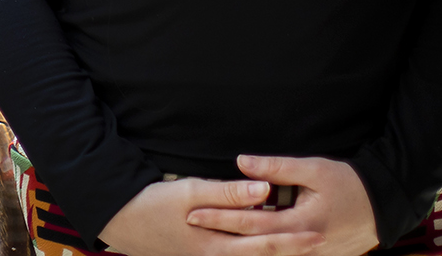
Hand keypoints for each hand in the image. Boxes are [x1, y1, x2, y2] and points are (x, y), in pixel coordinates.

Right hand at [99, 177, 320, 255]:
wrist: (121, 221)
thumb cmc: (154, 203)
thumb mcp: (191, 192)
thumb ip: (228, 193)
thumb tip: (263, 191)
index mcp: (217, 246)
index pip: (264, 246)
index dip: (292, 240)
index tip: (318, 233)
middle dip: (291, 249)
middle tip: (320, 242)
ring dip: (273, 251)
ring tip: (300, 246)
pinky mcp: (200, 253)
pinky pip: (234, 254)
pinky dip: (252, 251)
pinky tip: (260, 245)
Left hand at [186, 157, 377, 255]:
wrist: (385, 207)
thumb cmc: (350, 184)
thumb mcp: (314, 169)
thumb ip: (277, 168)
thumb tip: (241, 162)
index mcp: (301, 224)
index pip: (250, 222)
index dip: (220, 217)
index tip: (194, 212)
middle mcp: (303, 247)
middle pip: (253, 244)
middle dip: (220, 236)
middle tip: (192, 227)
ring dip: (237, 249)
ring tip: (209, 241)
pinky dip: (260, 252)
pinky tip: (242, 248)